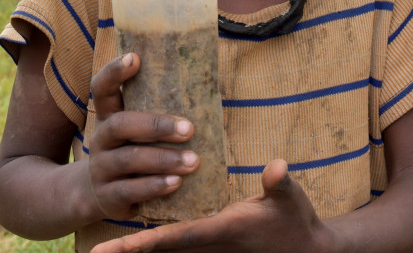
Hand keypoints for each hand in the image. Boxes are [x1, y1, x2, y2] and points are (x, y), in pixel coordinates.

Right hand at [83, 53, 201, 221]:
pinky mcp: (108, 196)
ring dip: (164, 160)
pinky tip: (176, 183)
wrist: (94, 195)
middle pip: (121, 125)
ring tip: (193, 161)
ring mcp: (101, 168)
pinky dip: (154, 186)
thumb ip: (155, 113)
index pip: (102, 88)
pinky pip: (130, 190)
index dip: (114, 72)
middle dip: (157, 126)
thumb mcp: (133, 132)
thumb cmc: (128, 152)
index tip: (134, 57)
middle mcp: (101, 139)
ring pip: (129, 160)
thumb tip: (204, 90)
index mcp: (108, 117)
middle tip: (190, 129)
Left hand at [90, 160, 335, 252]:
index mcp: (221, 230)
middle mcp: (209, 245)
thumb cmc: (297, 222)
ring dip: (137, 252)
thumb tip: (277, 168)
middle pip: (159, 251)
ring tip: (104, 251)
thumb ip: (281, 184)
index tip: (109, 248)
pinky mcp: (214, 247)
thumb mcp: (292, 199)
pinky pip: (178, 250)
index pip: (173, 237)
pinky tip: (138, 245)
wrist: (308, 251)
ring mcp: (210, 250)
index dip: (140, 243)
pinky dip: (157, 250)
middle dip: (127, 252)